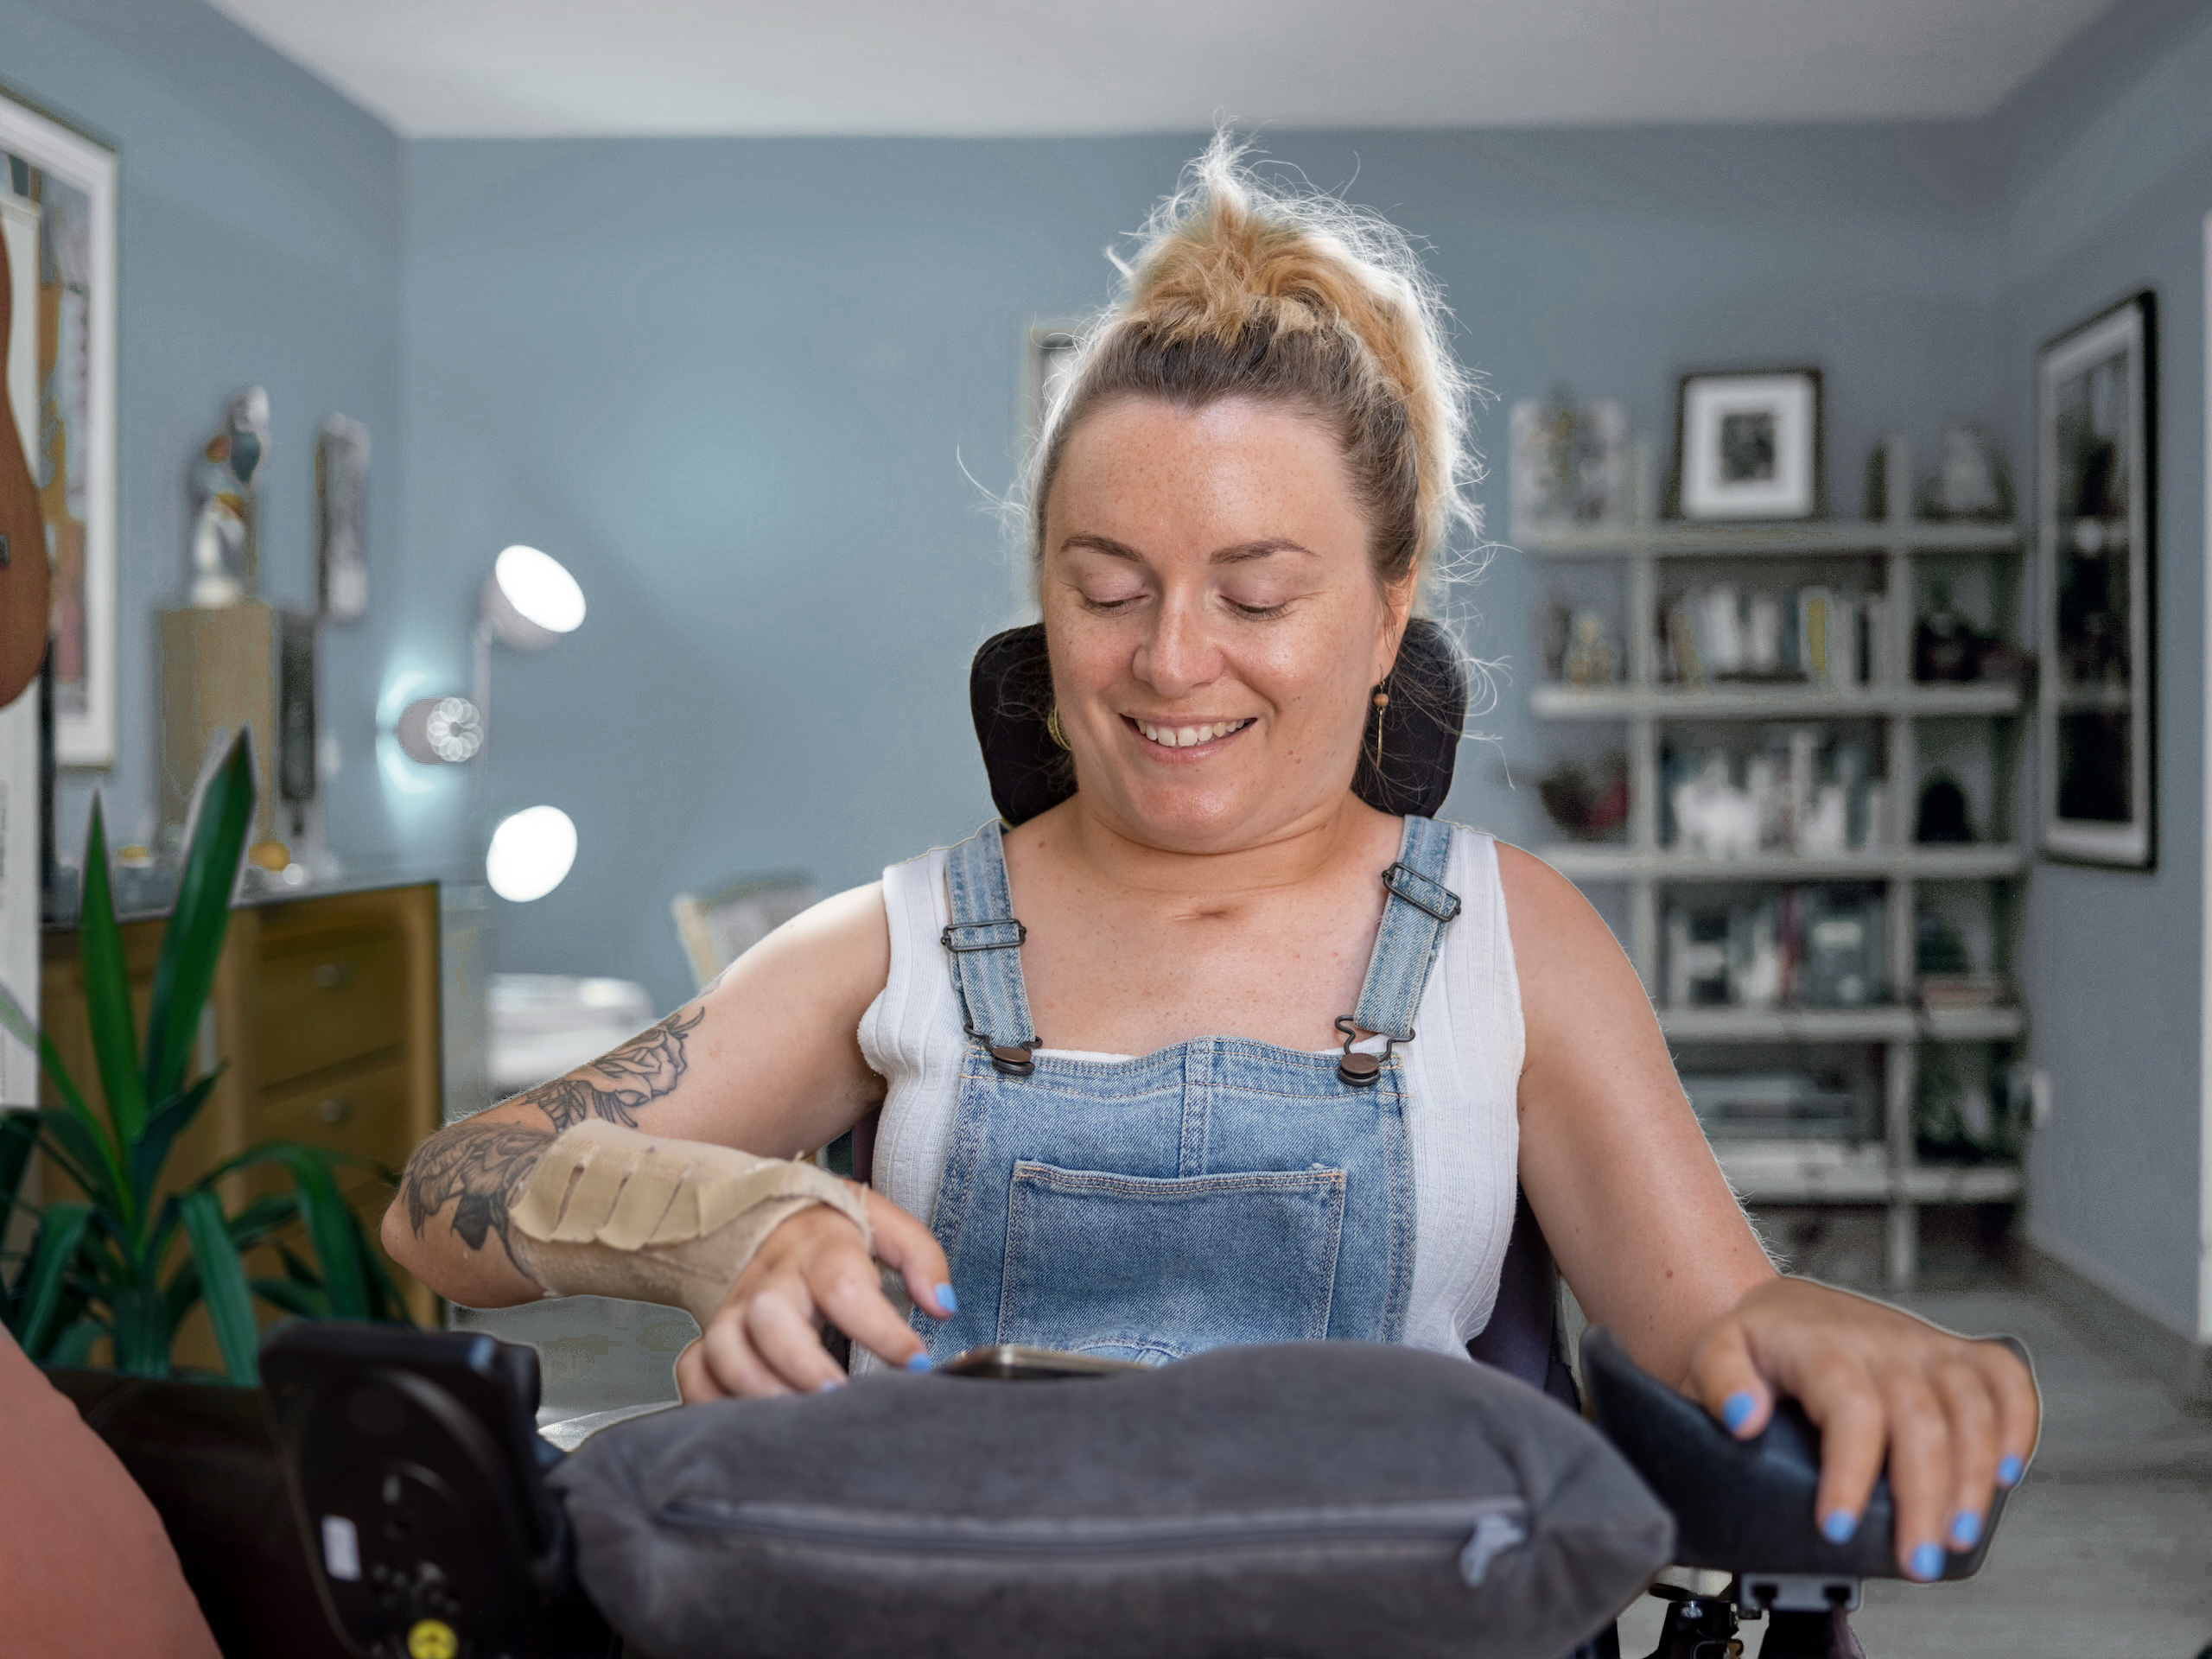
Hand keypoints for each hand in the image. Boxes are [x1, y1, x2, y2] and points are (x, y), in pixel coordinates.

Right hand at [674, 1187, 954, 1400]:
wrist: (767, 1215)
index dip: (880, 1327)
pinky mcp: (709, 1335)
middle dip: (802, 1365)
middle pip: (769, 1317)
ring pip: (723, 1348)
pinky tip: (751, 1424)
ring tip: (799, 1425)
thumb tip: (942, 1304)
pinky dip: (712, 1402)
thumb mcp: (885, 1226)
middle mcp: (770, 1279)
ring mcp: (733, 1308)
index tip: (917, 1363)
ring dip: (758, 1391)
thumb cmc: (834, 1232)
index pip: (843, 1284)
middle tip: (840, 1398)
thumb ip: (920, 1258)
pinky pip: (694, 1371)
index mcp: (819, 1247)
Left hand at [1685, 1277, 2039, 1580]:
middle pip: (1922, 1421)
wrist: (1783, 1307)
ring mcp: (1925, 1346)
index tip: (1838, 1528)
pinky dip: (2017, 1425)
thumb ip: (1721, 1383)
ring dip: (1973, 1478)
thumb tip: (1744, 1419)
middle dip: (1924, 1499)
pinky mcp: (1954, 1353)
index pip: (1851, 1409)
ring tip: (1956, 1537)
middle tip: (1915, 1562)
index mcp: (1823, 1345)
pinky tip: (2006, 1474)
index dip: (1851, 1473)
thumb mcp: (1714, 1354)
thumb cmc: (1755, 1342)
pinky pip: (2004, 1380)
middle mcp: (1883, 1343)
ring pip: (1972, 1407)